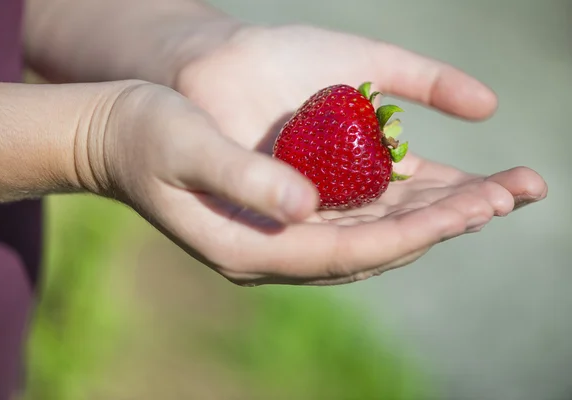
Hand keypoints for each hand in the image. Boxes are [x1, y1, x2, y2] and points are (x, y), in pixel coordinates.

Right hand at [151, 24, 544, 284]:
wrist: (117, 136)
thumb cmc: (146, 135)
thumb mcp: (186, 147)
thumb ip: (242, 178)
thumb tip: (307, 205)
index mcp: (251, 248)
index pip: (349, 251)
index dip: (412, 235)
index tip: (472, 211)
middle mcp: (276, 251)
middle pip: (374, 246)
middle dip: (442, 223)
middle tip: (510, 195)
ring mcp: (283, 234)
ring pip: (372, 232)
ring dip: (433, 213)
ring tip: (493, 193)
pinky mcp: (287, 212)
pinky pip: (355, 214)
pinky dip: (400, 202)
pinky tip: (438, 186)